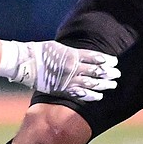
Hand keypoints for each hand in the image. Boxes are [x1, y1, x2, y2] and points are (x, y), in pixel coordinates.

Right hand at [0, 41, 120, 101]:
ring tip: (112, 85)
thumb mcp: (58, 47)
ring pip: (90, 83)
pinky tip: (99, 96)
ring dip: (103, 85)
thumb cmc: (40, 52)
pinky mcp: (61, 89)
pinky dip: (90, 95)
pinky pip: (79, 94)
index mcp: (72, 54)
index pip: (95, 57)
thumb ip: (72, 52)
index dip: (106, 60)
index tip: (114, 62)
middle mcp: (72, 67)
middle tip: (117, 75)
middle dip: (108, 73)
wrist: (25, 62)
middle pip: (96, 71)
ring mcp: (67, 79)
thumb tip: (84, 55)